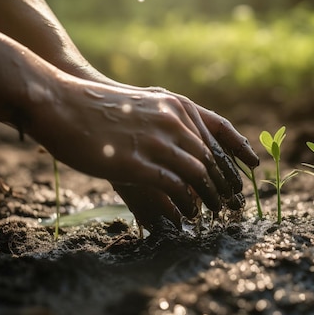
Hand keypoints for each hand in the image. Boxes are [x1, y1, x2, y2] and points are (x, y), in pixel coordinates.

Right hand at [35, 79, 257, 227]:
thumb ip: (168, 118)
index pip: (221, 130)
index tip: (253, 167)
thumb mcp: (143, 103)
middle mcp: (174, 121)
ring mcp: (157, 141)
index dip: (239, 151)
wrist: (60, 101)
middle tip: (233, 202)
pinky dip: (187, 202)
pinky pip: (176, 187)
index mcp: (177, 105)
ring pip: (199, 174)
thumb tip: (186, 139)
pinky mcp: (138, 163)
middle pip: (213, 157)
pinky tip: (188, 213)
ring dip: (211, 196)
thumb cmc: (99, 105)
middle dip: (226, 182)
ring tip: (215, 212)